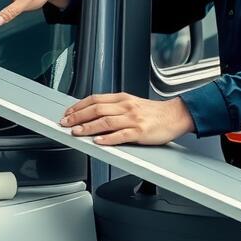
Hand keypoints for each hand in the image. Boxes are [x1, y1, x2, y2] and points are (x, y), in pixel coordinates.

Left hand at [60, 93, 194, 145]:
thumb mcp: (131, 103)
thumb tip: (93, 113)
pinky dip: (108, 139)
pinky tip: (99, 141)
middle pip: (97, 109)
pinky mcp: (140, 132)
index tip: (67, 113)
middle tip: (65, 123)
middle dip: (78, 116)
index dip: (78, 106)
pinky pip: (121, 135)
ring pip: (106, 122)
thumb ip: (114, 107)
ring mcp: (133, 119)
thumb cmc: (153, 112)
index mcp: (122, 98)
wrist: (175, 115)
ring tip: (76, 132)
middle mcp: (126, 107)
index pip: (95, 99)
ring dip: (88, 127)